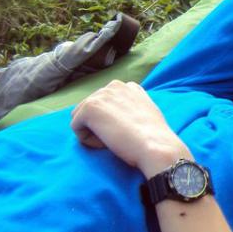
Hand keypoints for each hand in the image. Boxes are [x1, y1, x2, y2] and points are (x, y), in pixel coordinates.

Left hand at [70, 80, 188, 175]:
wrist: (156, 145)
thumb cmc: (154, 137)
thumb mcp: (146, 113)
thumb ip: (131, 107)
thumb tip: (118, 117)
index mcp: (129, 87)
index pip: (106, 103)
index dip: (111, 120)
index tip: (125, 131)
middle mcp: (114, 86)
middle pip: (91, 110)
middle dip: (100, 125)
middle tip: (119, 137)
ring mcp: (100, 95)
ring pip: (81, 118)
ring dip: (93, 132)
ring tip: (113, 139)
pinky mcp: (89, 108)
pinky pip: (76, 127)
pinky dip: (88, 140)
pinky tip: (107, 143)